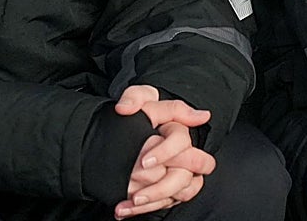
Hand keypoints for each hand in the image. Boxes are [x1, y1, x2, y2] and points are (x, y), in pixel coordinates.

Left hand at [113, 86, 215, 217]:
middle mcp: (184, 153)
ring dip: (154, 200)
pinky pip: (165, 203)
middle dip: (164, 186)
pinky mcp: (170, 189)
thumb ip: (139, 97)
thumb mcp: (136, 98)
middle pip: (188, 175)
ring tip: (128, 201)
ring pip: (180, 193)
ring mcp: (179, 172)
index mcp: (178, 130)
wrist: (119, 135)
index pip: (182, 142)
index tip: (144, 162)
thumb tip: (153, 108)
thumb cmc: (134, 113)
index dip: (165, 153)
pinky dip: (143, 210)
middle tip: (139, 192)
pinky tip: (122, 208)